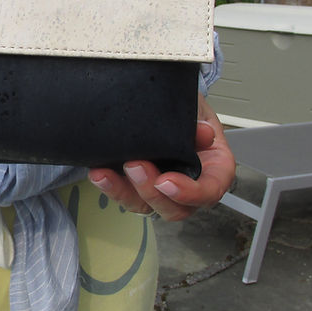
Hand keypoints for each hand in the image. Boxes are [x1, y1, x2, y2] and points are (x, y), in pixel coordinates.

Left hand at [87, 95, 235, 220]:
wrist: (164, 102)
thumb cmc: (187, 109)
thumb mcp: (196, 108)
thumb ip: (199, 120)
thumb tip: (203, 132)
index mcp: (213, 169)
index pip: (210, 192)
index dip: (190, 193)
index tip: (167, 182)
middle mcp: (188, 185)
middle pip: (175, 208)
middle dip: (150, 191)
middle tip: (135, 166)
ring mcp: (160, 189)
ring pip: (145, 206)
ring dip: (124, 192)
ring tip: (106, 173)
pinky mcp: (136, 186)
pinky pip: (124, 195)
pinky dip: (110, 186)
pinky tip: (98, 173)